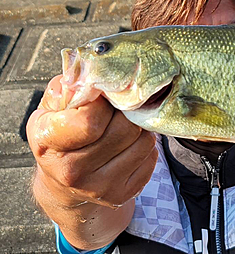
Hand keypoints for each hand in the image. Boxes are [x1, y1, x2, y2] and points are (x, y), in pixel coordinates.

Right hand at [27, 75, 157, 209]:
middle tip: (121, 106)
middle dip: (127, 111)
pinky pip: (151, 157)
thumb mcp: (52, 107)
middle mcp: (72, 171)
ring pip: (143, 141)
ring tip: (125, 123)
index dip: (104, 101)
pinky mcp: (121, 195)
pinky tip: (130, 142)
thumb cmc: (61, 134)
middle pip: (124, 129)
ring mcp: (99, 187)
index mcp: (49, 143)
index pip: (91, 120)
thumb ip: (70, 86)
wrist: (64, 182)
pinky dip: (146, 145)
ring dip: (139, 126)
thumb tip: (94, 72)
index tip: (103, 96)